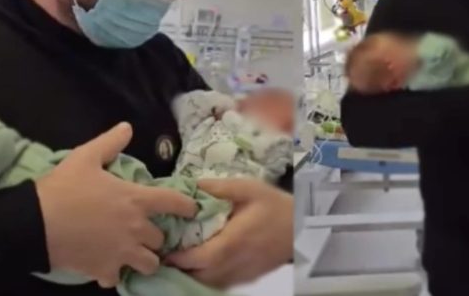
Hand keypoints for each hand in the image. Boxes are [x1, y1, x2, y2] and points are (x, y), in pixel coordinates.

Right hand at [35, 123, 197, 287]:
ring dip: (144, 259)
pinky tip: (105, 267)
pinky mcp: (104, 271)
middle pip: (161, 239)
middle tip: (143, 232)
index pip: (174, 202)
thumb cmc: (63, 188)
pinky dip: (114, 274)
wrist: (34, 223)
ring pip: (149, 264)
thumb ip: (110, 142)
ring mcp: (122, 253)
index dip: (187, 206)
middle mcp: (135, 228)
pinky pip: (118, 278)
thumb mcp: (85, 157)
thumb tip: (127, 127)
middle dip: (155, 236)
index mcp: (136, 200)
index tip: (191, 210)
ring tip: (133, 254)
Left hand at [166, 179, 292, 288]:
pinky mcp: (248, 278)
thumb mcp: (248, 188)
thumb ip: (218, 188)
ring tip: (183, 257)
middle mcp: (236, 262)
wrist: (303, 226)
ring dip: (194, 273)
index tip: (165, 247)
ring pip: (209, 283)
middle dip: (182, 267)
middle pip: (200, 275)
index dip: (179, 257)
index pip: (200, 258)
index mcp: (234, 241)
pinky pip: (221, 283)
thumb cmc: (274, 205)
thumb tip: (190, 186)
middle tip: (169, 252)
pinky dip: (208, 276)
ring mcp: (242, 274)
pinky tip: (203, 263)